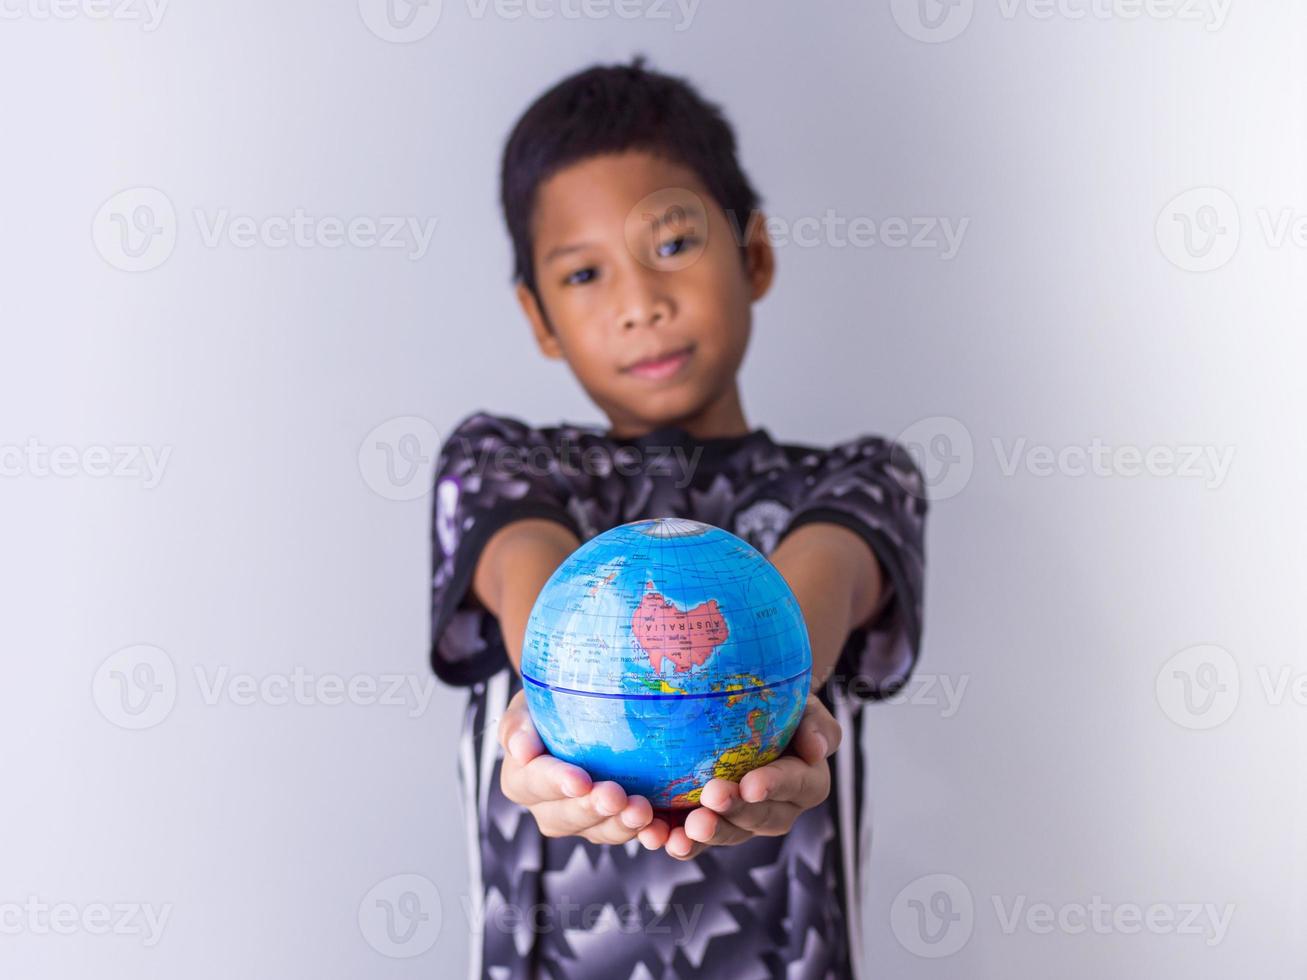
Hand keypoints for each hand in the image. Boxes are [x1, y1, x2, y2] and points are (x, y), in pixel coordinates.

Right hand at [498, 689, 666, 846]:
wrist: (585, 712)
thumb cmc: (551, 705)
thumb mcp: (527, 705)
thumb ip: (517, 725)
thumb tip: (520, 750)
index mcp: (522, 780)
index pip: (532, 784)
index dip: (555, 784)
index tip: (580, 780)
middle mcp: (549, 809)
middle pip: (566, 818)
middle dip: (592, 809)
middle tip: (617, 797)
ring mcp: (583, 821)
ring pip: (599, 831)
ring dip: (621, 824)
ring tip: (643, 811)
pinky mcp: (613, 824)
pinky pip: (629, 833)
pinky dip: (647, 833)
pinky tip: (662, 828)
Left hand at [659, 694, 841, 859]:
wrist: (744, 709)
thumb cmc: (777, 702)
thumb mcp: (801, 703)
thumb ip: (815, 723)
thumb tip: (817, 749)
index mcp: (806, 780)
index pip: (798, 785)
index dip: (776, 787)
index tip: (751, 785)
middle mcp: (778, 808)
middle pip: (762, 818)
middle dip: (737, 812)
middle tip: (712, 798)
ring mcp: (742, 821)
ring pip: (729, 834)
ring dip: (708, 834)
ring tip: (685, 830)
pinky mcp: (711, 824)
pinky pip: (696, 841)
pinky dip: (678, 841)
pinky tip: (658, 836)